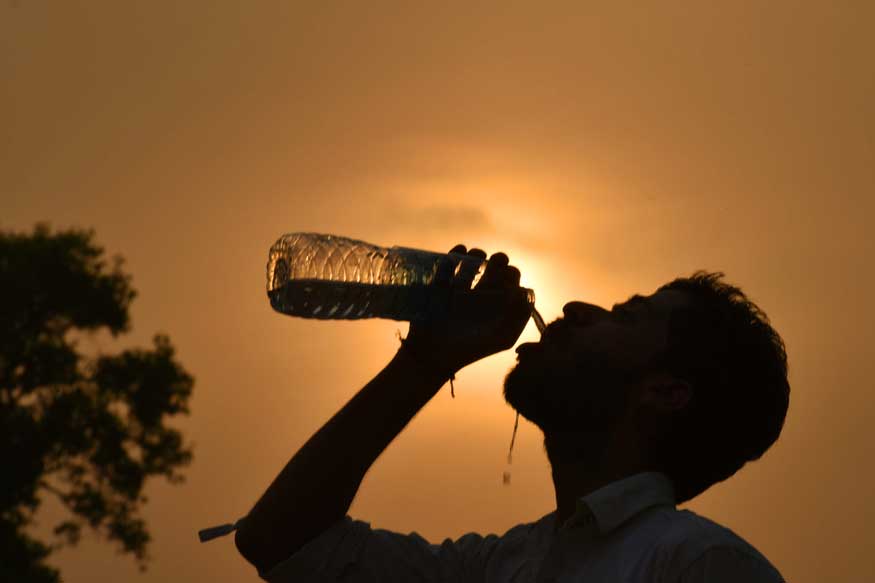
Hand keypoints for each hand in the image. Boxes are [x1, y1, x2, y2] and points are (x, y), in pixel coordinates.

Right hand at [403, 244, 532, 374]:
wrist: (433, 355)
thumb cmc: (470, 350)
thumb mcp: (502, 338)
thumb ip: (518, 316)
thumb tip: (523, 291)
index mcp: (498, 304)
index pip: (511, 280)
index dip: (512, 274)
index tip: (507, 279)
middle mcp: (482, 293)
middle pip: (495, 266)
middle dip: (498, 261)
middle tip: (494, 264)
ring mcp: (461, 287)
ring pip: (473, 260)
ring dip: (477, 254)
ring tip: (475, 258)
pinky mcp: (440, 284)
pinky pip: (449, 262)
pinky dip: (454, 255)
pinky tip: (457, 256)